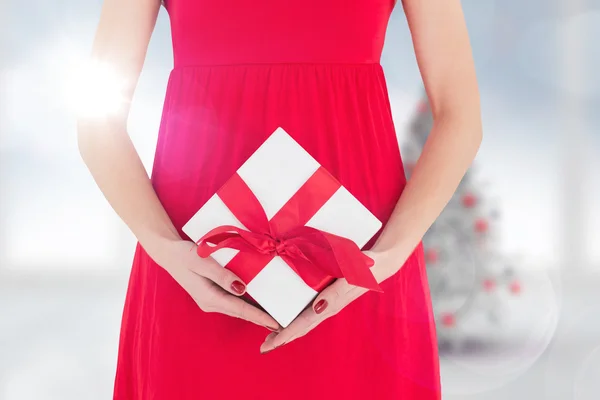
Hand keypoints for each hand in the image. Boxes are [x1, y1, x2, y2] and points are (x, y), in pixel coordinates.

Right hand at [146, 238, 280, 330]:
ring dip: (254, 314)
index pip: (240, 309)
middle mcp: (211, 303)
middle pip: (241, 313)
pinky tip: (257, 305)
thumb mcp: (202, 262)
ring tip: (274, 318)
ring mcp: (211, 300)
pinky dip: (246, 306)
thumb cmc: (185, 255)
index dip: (259, 317)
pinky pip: (233, 302)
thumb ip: (221, 275)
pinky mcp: (212, 294)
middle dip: (260, 319)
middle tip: (282, 325)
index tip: (275, 324)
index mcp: (210, 297)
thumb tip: (241, 289)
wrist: (168, 253)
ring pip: (237, 309)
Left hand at [259, 249, 400, 352]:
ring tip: (271, 336)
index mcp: (330, 305)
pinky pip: (307, 310)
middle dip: (282, 338)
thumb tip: (318, 308)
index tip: (269, 345)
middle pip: (301, 327)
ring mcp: (327, 302)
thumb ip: (337, 292)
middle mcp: (326, 307)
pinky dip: (294, 317)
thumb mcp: (352, 277)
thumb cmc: (364, 268)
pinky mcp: (328, 294)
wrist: (380, 263)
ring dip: (287, 330)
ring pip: (303, 321)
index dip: (285, 336)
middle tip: (263, 347)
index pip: (303, 325)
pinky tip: (286, 315)